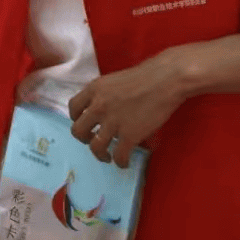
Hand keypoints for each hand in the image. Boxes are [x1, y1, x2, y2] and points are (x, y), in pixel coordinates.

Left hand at [68, 49, 189, 167]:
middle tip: (93, 140)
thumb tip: (103, 110)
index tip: (86, 123)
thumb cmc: (146, 76)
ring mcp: (112, 122)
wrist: (166, 79)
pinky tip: (124, 163)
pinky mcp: (129, 135)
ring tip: (106, 156)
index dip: (77, 118)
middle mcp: (98, 106)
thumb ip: (104, 95)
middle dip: (84, 138)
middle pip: (78, 130)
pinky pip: (118, 155)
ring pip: (95, 147)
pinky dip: (120, 162)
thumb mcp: (114, 81)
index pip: (73, 108)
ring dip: (99, 155)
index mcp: (93, 90)